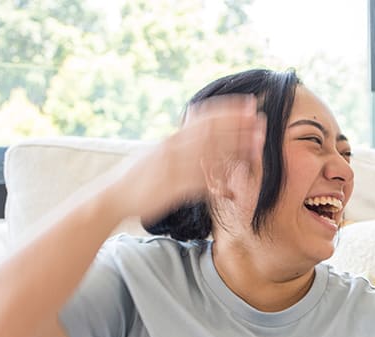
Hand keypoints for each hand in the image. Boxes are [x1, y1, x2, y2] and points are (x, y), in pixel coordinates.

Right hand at [107, 94, 264, 224]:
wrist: (114, 195)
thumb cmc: (138, 176)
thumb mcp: (158, 152)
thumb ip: (178, 141)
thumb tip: (195, 128)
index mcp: (172, 139)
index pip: (203, 118)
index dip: (228, 110)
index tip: (248, 104)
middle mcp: (173, 149)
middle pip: (210, 132)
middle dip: (236, 123)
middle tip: (259, 116)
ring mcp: (173, 168)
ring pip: (209, 154)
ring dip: (235, 147)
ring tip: (257, 141)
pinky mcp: (172, 189)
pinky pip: (198, 182)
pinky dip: (217, 179)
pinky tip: (235, 178)